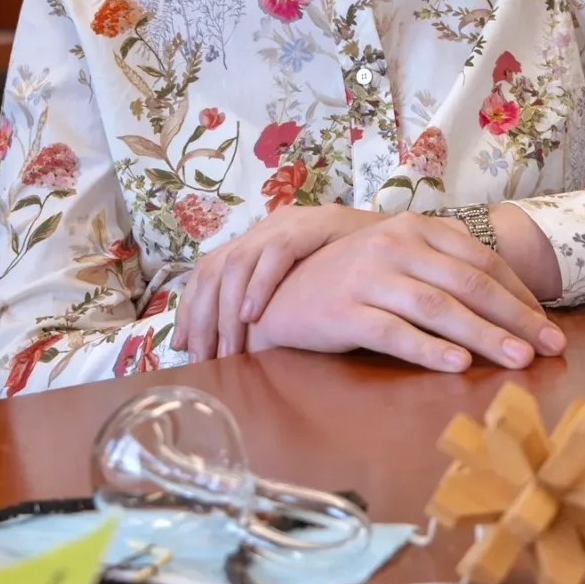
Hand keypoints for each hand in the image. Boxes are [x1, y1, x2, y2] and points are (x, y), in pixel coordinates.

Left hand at [173, 204, 382, 360]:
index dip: (191, 310)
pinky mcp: (309, 224)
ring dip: (226, 309)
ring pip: (235, 263)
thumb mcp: (302, 289)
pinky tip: (252, 314)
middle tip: (203, 359)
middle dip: (202, 317)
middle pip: (213, 270)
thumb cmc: (351, 272)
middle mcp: (263, 229)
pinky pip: (274, 253)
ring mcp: (285, 224)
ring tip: (226, 349)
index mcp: (255, 242)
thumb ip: (273, 307)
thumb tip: (239, 346)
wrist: (400, 240)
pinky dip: (259, 285)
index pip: (207, 273)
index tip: (185, 349)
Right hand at [245, 213, 567, 372]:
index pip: (481, 260)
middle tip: (551, 346)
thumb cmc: (350, 281)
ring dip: (484, 336)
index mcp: (414, 227)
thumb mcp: (398, 259)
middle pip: (469, 283)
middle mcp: (394, 244)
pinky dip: (430, 350)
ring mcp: (368, 276)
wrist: (279, 293)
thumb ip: (443, 269)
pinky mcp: (344, 311)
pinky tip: (458, 366)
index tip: (547, 324)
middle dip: (516, 318)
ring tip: (518, 360)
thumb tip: (508, 304)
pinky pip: (395, 332)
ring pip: (439, 307)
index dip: (520, 294)